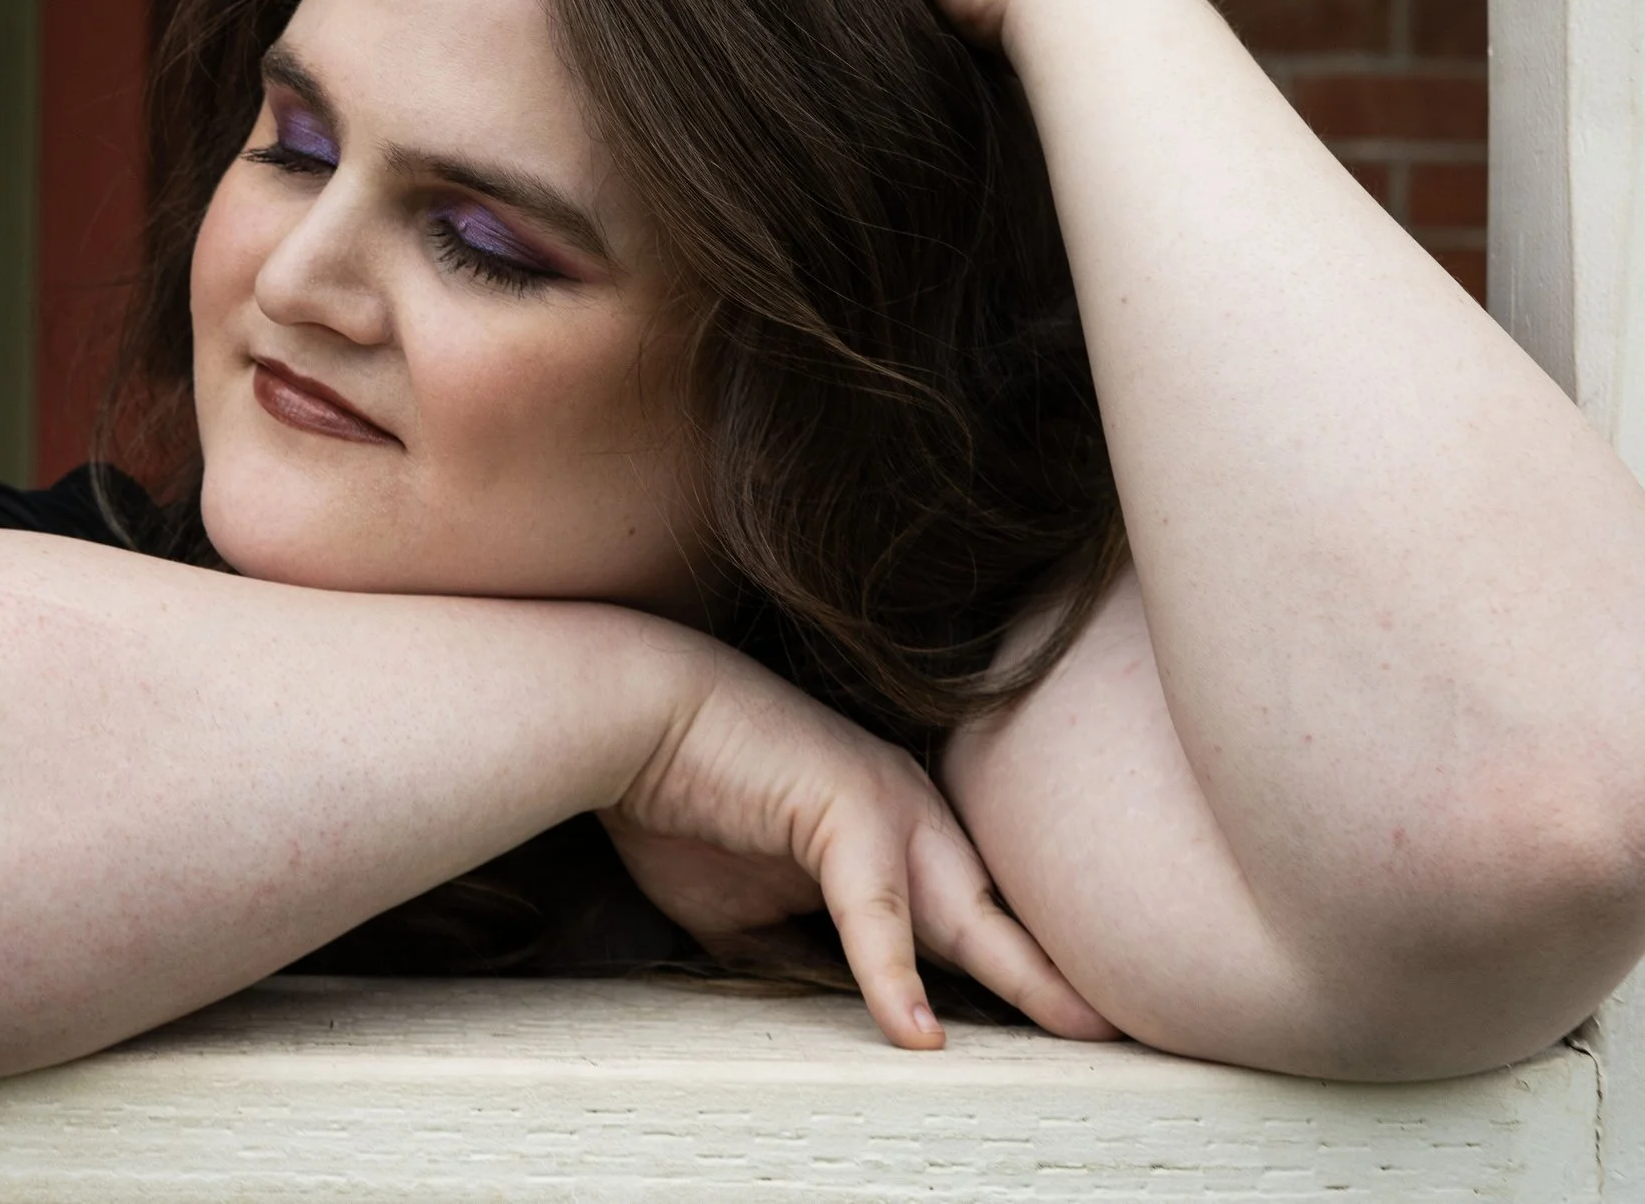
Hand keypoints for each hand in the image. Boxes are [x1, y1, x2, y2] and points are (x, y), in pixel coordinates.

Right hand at [605, 639, 1117, 1048]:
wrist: (630, 716)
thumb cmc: (682, 798)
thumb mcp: (746, 906)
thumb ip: (799, 950)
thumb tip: (830, 1008)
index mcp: (895, 825)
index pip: (969, 914)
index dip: (1018, 973)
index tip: (1068, 1024)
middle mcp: (911, 807)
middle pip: (996, 915)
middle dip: (1058, 979)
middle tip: (1119, 1032)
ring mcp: (889, 801)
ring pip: (968, 912)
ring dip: (1026, 977)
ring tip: (1081, 1029)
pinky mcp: (849, 806)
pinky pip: (877, 911)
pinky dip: (894, 976)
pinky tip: (918, 1032)